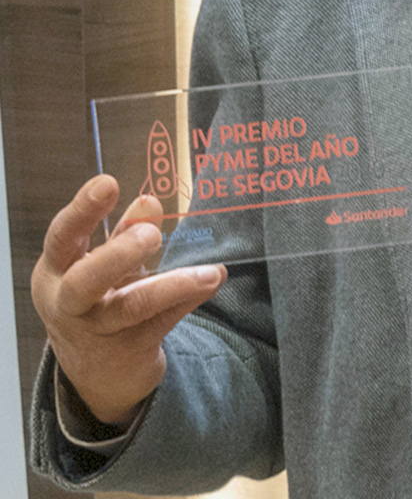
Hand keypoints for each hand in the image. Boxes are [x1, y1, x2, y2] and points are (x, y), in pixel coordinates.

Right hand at [31, 176, 226, 425]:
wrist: (98, 371)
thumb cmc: (98, 298)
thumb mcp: (101, 264)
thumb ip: (124, 233)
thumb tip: (150, 200)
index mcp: (56, 271)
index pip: (62, 237)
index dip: (83, 211)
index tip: (108, 183)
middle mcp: (68, 304)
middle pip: (84, 283)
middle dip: (117, 255)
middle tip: (152, 235)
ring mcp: (97, 331)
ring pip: (130, 308)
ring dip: (172, 286)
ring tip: (208, 271)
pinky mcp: (129, 350)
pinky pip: (163, 321)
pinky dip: (189, 299)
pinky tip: (213, 280)